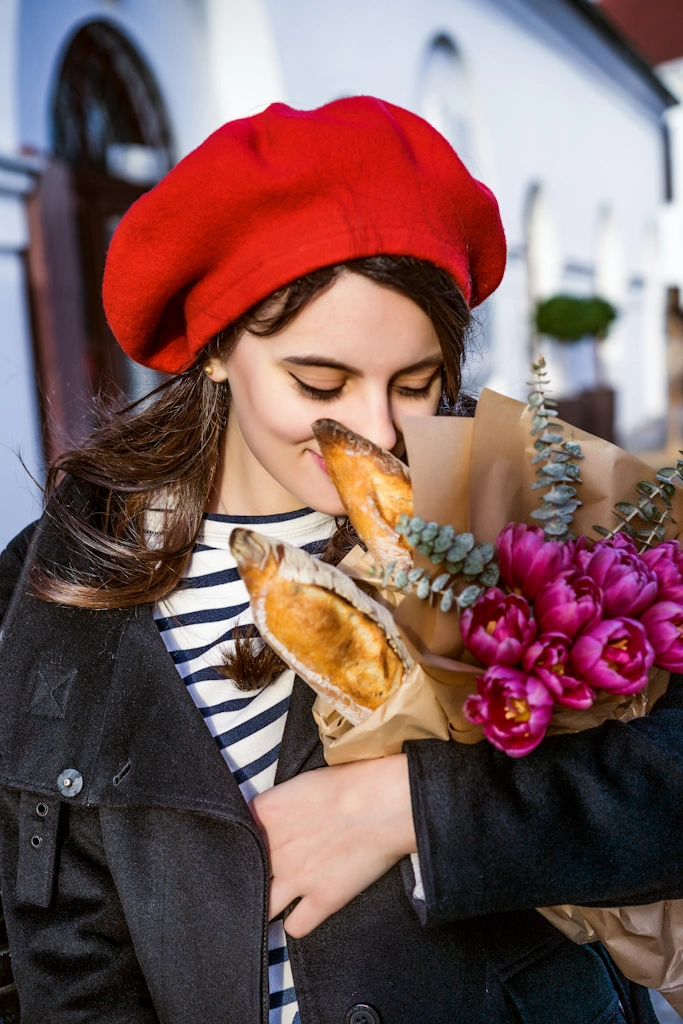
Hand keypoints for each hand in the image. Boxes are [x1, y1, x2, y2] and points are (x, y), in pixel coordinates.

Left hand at [250, 754, 416, 937]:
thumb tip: (277, 820)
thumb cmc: (351, 782)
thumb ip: (279, 806)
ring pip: (261, 906)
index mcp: (266, 812)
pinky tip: (303, 911)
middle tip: (265, 871)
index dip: (246, 839)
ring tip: (277, 899)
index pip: (235, 832)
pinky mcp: (322, 900)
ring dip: (267, 903)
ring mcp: (295, 878)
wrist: (384, 803)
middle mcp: (272, 848)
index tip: (255, 842)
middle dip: (251, 873)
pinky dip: (298, 922)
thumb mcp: (302, 783)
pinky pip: (295, 926)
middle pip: (242, 871)